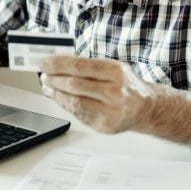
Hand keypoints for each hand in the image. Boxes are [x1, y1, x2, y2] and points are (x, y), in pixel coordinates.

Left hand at [39, 56, 190, 147]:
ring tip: (48, 87)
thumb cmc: (127, 85)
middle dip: (54, 80)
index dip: (58, 65)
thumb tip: (58, 64)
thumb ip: (89, 66)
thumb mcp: (114, 68)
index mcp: (117, 72)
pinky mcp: (105, 127)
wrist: (146, 108)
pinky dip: (66, 106)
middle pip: (76, 85)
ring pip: (75, 103)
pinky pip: (79, 115)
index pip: (80, 66)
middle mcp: (115, 92)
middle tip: (43, 76)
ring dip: (56, 95)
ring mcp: (111, 111)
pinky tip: (59, 99)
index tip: (44, 63)